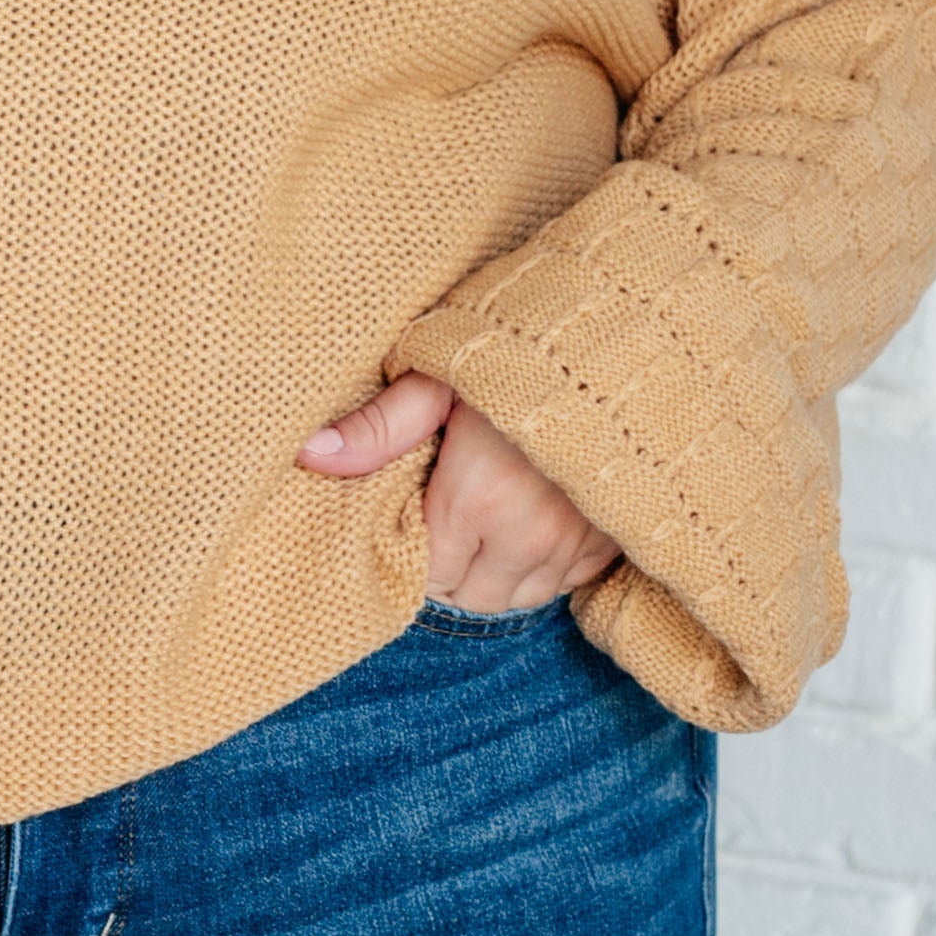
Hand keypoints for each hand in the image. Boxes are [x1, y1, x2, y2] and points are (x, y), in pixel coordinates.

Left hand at [298, 376, 620, 612]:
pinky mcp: (615, 538)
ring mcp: (579, 542)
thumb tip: (308, 454)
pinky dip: (549, 565)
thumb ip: (379, 425)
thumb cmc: (524, 348)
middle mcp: (530, 534)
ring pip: (523, 597)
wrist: (626, 338)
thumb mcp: (441, 376)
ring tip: (492, 526)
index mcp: (478, 499)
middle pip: (474, 597)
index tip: (423, 511)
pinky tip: (538, 524)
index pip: (431, 574)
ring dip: (500, 575)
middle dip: (456, 570)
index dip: (419, 548)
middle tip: (453, 521)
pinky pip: (569, 581)